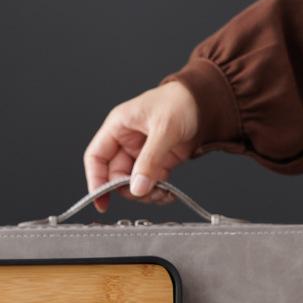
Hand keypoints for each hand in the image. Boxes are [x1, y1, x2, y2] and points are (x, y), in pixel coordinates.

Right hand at [83, 81, 198, 211]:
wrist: (207, 102)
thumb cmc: (181, 102)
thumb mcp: (164, 129)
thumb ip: (149, 160)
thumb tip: (136, 188)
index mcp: (118, 126)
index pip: (96, 157)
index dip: (95, 180)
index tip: (101, 200)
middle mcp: (126, 141)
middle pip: (115, 175)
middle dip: (128, 189)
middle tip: (145, 193)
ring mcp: (142, 153)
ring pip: (133, 183)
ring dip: (145, 193)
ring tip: (163, 193)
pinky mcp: (158, 162)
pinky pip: (151, 184)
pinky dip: (158, 192)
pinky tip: (169, 193)